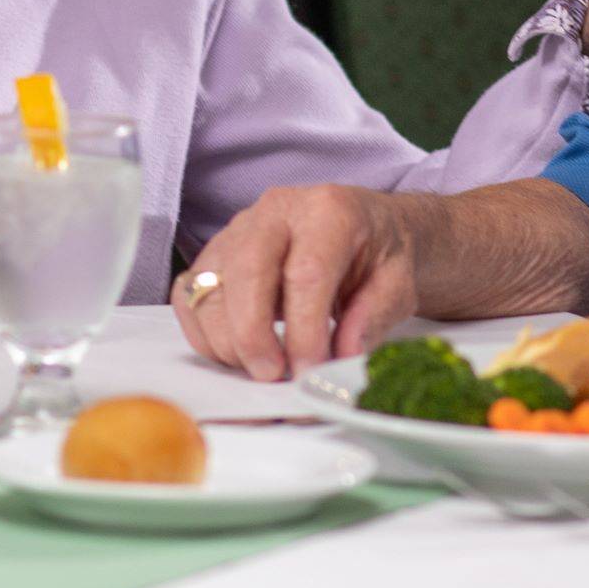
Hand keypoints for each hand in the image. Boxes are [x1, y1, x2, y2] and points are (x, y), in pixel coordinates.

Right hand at [172, 185, 422, 382]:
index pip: (306, 273)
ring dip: (228, 340)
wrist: (370, 231)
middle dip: (253, 335)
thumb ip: (373, 317)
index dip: (304, 331)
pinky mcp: (216, 254)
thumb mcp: (399, 283)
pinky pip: (189, 296)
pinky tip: (238, 352)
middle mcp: (276, 212)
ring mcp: (238, 230)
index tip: (310, 371)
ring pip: (209, 286)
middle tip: (274, 376)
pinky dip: (204, 333)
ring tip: (264, 366)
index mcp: (328, 211)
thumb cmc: (382, 255)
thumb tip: (341, 353)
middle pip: (246, 271)